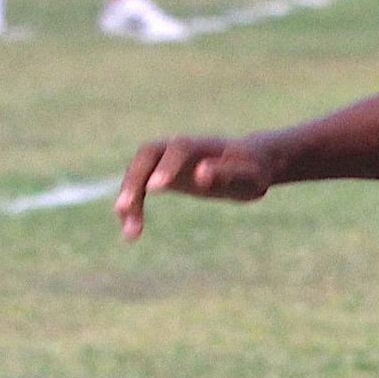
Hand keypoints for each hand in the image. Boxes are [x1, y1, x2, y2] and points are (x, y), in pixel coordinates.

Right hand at [117, 135, 273, 239]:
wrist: (249, 164)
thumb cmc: (253, 170)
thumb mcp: (249, 175)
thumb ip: (227, 173)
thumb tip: (200, 174)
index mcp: (202, 146)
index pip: (178, 149)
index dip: (166, 167)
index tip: (156, 189)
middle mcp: (178, 148)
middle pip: (147, 156)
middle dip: (134, 181)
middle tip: (125, 208)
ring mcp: (167, 160)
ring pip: (138, 173)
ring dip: (129, 199)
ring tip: (130, 232)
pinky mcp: (163, 176)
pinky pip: (141, 188)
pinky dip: (133, 207)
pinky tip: (131, 232)